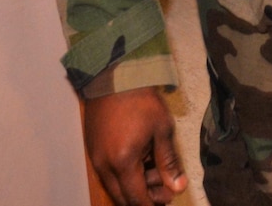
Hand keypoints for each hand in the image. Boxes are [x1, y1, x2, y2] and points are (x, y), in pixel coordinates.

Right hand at [83, 90, 185, 205]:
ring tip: (155, 171)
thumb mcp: (162, 130)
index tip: (168, 198)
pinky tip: (140, 162)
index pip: (135, 197)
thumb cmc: (142, 102)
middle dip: (143, 197)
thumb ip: (168, 162)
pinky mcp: (93, 150)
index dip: (151, 202)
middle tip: (165, 188)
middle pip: (122, 196)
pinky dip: (124, 175)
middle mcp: (104, 166)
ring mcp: (95, 158)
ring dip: (134, 186)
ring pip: (114, 186)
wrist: (115, 78)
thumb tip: (178, 187)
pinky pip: (108, 173)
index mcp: (122, 163)